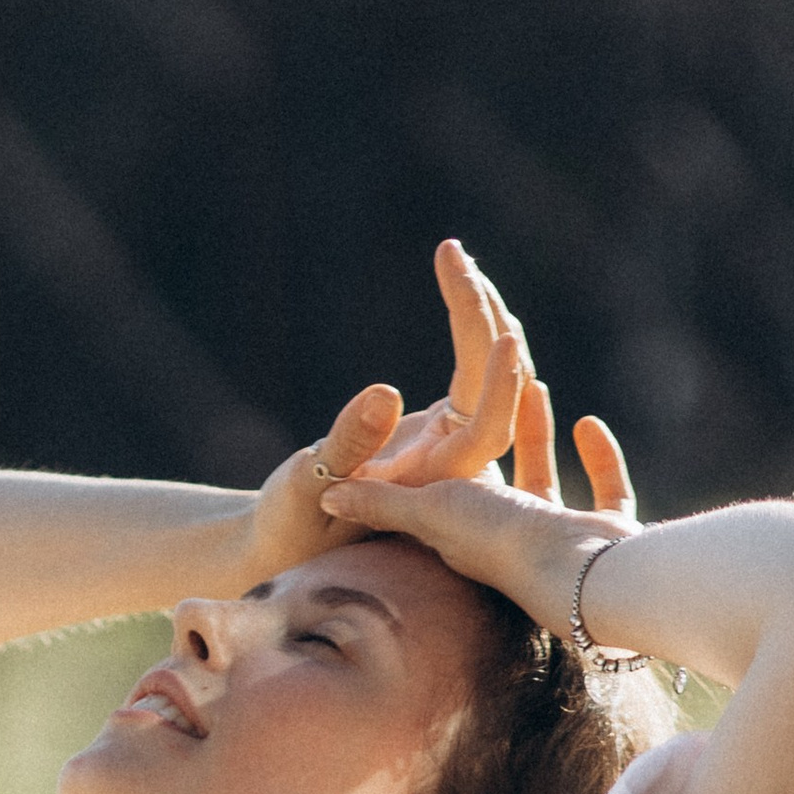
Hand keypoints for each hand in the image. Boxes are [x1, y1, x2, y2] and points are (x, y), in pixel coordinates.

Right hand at [236, 239, 536, 582]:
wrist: (288, 538)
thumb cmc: (292, 524)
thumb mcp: (306, 487)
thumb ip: (347, 445)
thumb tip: (385, 394)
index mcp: (438, 485)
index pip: (488, 432)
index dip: (500, 386)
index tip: (505, 334)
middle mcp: (458, 464)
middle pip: (499, 387)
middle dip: (483, 317)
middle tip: (453, 255)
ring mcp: (454, 443)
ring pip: (491, 375)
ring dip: (480, 314)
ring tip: (454, 257)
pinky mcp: (444, 427)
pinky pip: (476, 372)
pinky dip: (470, 329)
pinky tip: (463, 286)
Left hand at [315, 393, 642, 646]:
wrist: (582, 576)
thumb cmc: (501, 540)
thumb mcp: (427, 514)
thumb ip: (381, 504)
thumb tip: (326, 496)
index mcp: (464, 532)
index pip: (439, 489)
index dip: (428, 456)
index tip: (423, 415)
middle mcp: (510, 539)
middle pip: (495, 475)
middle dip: (489, 427)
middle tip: (488, 377)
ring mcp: (560, 538)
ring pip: (544, 478)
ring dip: (536, 432)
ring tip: (534, 383)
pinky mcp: (604, 533)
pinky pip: (605, 488)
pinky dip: (598, 456)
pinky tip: (587, 421)